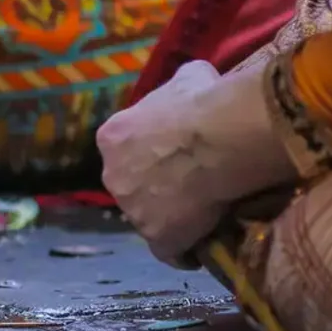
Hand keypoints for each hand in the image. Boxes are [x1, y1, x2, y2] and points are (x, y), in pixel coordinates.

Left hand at [98, 61, 296, 266]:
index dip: (150, 156)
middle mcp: (112, 175)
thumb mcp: (187, 79)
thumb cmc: (201, 104)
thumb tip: (193, 79)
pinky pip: (169, 251)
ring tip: (203, 216)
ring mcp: (132, 210)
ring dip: (170, 219)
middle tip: (192, 185)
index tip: (174, 158)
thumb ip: (178, 88)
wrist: (219, 139)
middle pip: (132, 187)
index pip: (125, 152)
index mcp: (112, 137)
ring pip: (149, 219)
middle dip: (156, 188)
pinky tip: (201, 247)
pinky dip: (184, 251)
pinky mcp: (157, 237)